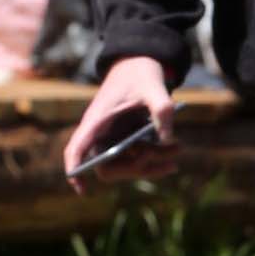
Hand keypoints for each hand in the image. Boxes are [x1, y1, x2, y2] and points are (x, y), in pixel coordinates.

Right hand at [65, 57, 181, 184]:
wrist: (140, 65)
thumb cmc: (140, 74)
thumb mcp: (153, 86)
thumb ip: (162, 109)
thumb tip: (168, 139)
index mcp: (97, 120)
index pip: (77, 148)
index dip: (76, 169)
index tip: (82, 189)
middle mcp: (101, 133)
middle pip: (107, 167)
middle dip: (134, 168)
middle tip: (159, 155)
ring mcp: (113, 139)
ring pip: (127, 166)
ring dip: (152, 164)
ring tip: (178, 149)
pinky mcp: (126, 141)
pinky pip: (138, 160)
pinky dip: (157, 159)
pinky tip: (175, 152)